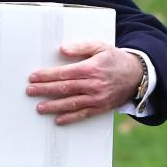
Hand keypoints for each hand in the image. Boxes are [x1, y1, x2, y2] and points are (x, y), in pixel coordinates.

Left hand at [26, 42, 143, 125]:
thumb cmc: (114, 59)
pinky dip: (70, 118)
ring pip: (72, 103)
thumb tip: (62, 50)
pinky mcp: (102, 108)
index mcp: (91, 68)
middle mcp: (94, 85)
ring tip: (39, 107)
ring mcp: (98, 98)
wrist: (137, 75)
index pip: (64, 73)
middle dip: (45, 90)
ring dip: (54, 106)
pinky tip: (58, 120)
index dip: (47, 76)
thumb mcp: (99, 47)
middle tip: (30, 91)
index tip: (33, 77)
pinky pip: (84, 115)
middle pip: (65, 88)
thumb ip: (81, 47)